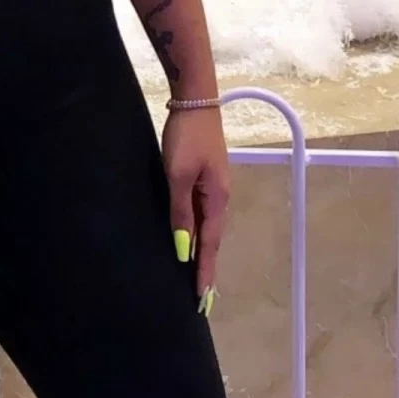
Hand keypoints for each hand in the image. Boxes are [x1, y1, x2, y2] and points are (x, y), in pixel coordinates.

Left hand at [162, 105, 229, 307]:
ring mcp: (214, 186)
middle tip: (200, 296)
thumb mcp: (178, 176)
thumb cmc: (186, 137)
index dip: (204, 272)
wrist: (195, 98)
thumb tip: (183, 249)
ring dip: (201, 250)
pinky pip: (200, 212)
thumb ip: (180, 213)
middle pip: (212, 239)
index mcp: (217, 200)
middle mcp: (220, 197)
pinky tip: (189, 237)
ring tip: (194, 274)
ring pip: (206, 226)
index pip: (209, 245)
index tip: (202, 299)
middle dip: (205, 267)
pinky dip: (196, 230)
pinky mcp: (204, 176)